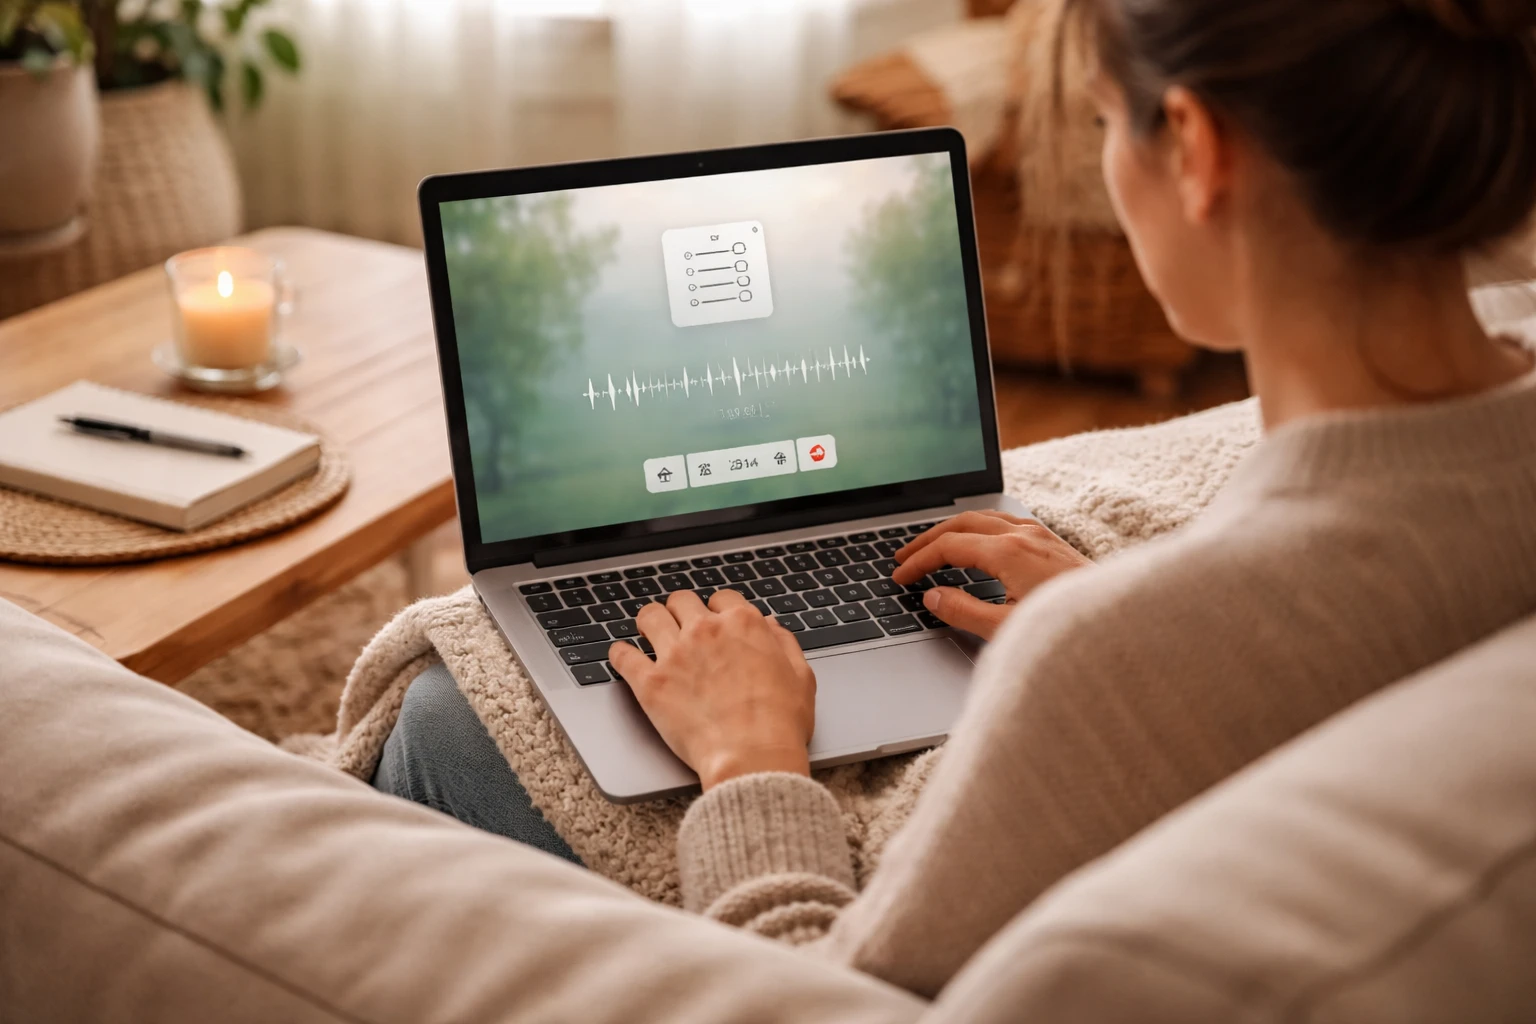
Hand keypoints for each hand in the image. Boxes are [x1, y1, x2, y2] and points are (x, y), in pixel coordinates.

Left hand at [611, 589, 815, 789]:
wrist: (752, 756)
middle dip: (682, 611)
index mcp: (743, 624)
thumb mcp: (801, 676)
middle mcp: (705, 631)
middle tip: (680, 625)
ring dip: (650, 622)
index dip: (718, 610)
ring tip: (649, 631)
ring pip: (649, 616)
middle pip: (681, 601)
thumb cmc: (780, 722)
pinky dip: (620, 654)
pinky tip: (621, 656)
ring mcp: (675, 655)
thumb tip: (771, 627)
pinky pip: (623, 656)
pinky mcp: (651, 684)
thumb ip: (784, 644)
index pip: (721, 598)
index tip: (714, 621)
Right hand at [891, 511, 1092, 639]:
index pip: (948, 547)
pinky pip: (1005, 523)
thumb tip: (932, 597)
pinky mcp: (1053, 542)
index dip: (918, 561)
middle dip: (928, 538)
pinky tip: (978, 543)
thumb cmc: (1068, 630)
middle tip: (904, 556)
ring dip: (953, 530)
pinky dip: (979, 529)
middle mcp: (1024, 536)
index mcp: (1008, 552)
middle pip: (962, 523)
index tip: (900, 576)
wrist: (1121, 626)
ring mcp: (1041, 536)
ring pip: (984, 518)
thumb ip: (964, 611)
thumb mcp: (1007, 630)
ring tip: (933, 547)